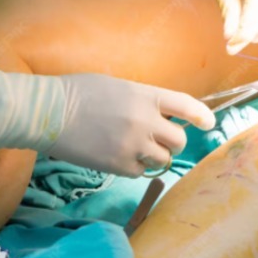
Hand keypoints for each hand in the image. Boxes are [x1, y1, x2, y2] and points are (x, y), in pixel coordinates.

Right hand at [50, 74, 214, 176]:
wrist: (47, 112)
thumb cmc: (80, 92)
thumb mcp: (120, 86)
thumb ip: (145, 100)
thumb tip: (163, 114)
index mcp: (146, 96)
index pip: (186, 106)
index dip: (202, 115)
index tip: (209, 123)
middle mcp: (145, 120)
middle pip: (179, 139)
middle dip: (174, 141)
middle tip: (163, 140)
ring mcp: (132, 144)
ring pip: (162, 159)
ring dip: (156, 156)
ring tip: (138, 148)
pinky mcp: (117, 165)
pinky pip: (140, 172)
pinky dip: (136, 167)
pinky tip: (121, 157)